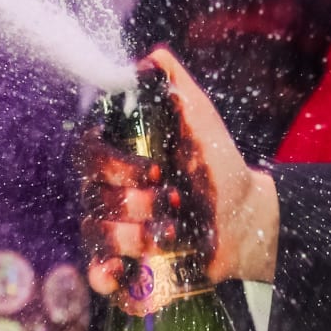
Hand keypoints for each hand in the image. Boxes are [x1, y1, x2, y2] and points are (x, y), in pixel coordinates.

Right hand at [81, 48, 278, 292]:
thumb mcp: (201, 120)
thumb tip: (152, 56)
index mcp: (119, 157)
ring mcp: (113, 230)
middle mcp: (109, 192)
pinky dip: (103, 273)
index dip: (111, 163)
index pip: (87, 152)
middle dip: (136, 201)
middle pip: (92, 196)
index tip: (153, 168)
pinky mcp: (124, 265)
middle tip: (171, 199)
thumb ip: (176, 85)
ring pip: (95, 233)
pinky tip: (120, 270)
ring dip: (136, 234)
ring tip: (173, 233)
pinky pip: (95, 273)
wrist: (243, 219)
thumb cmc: (218, 166)